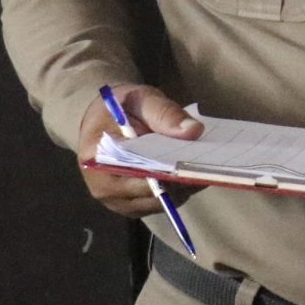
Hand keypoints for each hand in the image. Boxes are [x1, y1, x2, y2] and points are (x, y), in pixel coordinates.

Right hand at [75, 85, 205, 218]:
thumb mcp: (142, 99)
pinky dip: (177, 192)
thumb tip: (193, 131)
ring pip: (159, 203)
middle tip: (207, 166)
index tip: (194, 163)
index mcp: (96, 158)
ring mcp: (116, 200)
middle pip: (150, 193)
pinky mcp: (130, 205)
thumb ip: (165, 113)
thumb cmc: (122, 108)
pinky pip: (160, 205)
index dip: (167, 171)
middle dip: (179, 180)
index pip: (135, 174)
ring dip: (182, 188)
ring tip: (200, 168)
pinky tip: (189, 174)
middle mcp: (102, 186)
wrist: (105, 121)